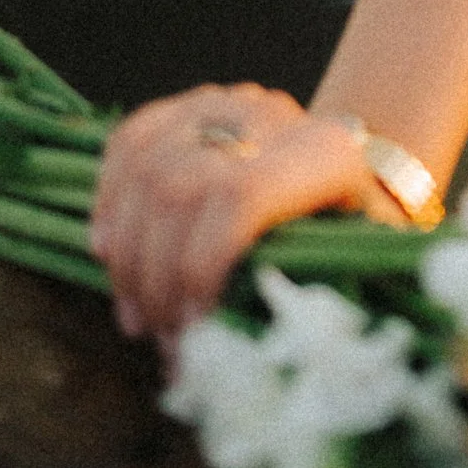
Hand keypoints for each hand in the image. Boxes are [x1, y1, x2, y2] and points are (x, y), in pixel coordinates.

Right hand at [88, 84, 383, 344]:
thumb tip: (228, 366)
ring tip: (138, 315)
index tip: (193, 331)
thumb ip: (299, 301)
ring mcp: (229, 102)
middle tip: (162, 338)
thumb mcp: (350, 269)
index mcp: (328, 155)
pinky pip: (130, 141)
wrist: (359, 173)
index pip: (239, 200)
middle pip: (180, 189)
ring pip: (146, 169)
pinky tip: (108, 252)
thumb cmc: (354, 239)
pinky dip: (108, 200)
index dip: (200, 269)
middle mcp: (275, 117)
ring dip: (127, 255)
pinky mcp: (193, 103)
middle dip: (157, 278)